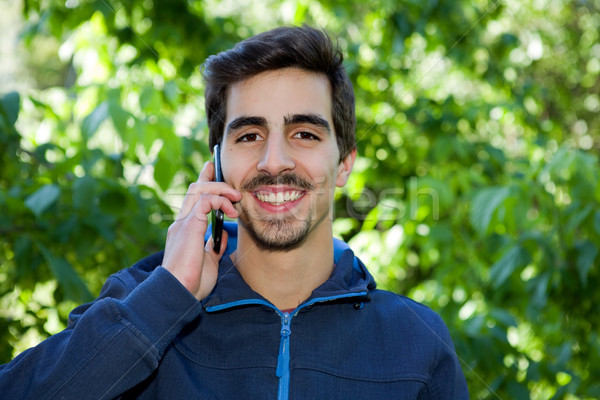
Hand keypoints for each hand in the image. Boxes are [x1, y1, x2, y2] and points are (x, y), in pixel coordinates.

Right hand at [162, 161, 240, 299]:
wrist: (179, 293)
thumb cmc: (191, 282)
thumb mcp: (208, 261)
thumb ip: (213, 246)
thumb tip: (223, 236)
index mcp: (185, 231)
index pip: (193, 202)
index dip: (203, 184)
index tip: (211, 172)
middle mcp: (182, 223)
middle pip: (194, 189)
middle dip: (209, 177)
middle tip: (222, 171)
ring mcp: (184, 223)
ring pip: (199, 190)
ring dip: (221, 189)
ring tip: (236, 197)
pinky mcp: (189, 226)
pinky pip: (205, 201)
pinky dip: (221, 200)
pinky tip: (232, 211)